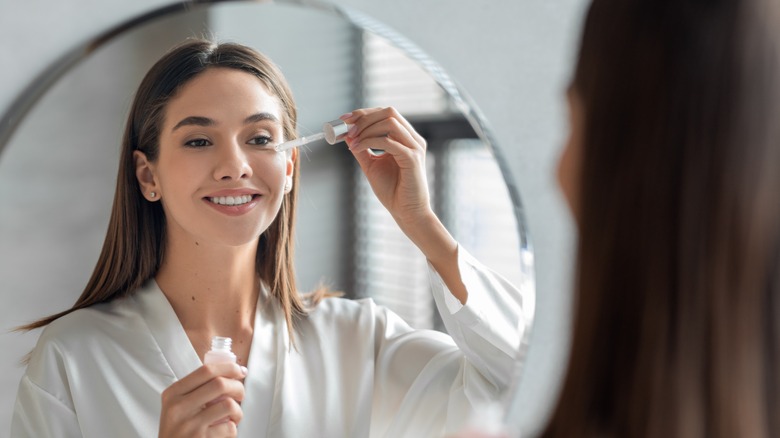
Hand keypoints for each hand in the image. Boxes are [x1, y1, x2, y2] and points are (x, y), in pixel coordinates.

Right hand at [159, 362, 246, 437]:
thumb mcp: (176, 407)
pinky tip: (225, 432)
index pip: (206, 371)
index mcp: (173, 394)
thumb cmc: (177, 432)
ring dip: (238, 411)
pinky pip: (229, 427)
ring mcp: (188, 425)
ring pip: (228, 405)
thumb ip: (196, 390)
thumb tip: (230, 373)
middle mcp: (178, 407)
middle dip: (238, 387)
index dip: (229, 368)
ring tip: (234, 417)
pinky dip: (233, 429)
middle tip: (240, 395)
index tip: (240, 371)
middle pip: (220, 384)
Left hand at [342, 107, 466, 303]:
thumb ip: (362, 149)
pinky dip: (370, 142)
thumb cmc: (393, 191)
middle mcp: (413, 139)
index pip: (386, 113)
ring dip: (366, 129)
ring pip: (390, 122)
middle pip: (389, 112)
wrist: (406, 212)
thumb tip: (347, 134)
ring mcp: (415, 147)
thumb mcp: (372, 165)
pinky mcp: (412, 159)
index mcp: (405, 138)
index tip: (344, 120)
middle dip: (364, 117)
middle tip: (347, 130)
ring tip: (352, 142)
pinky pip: (389, 141)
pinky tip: (358, 149)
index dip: (364, 113)